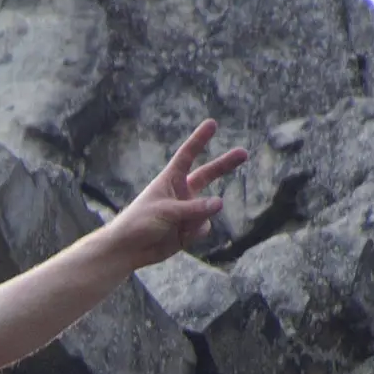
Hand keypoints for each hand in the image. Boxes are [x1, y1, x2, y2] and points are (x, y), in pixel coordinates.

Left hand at [104, 120, 246, 265]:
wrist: (129, 250)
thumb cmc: (139, 223)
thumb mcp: (166, 212)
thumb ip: (194, 208)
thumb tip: (221, 203)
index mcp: (170, 180)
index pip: (187, 155)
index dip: (199, 139)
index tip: (212, 123)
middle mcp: (181, 192)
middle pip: (207, 174)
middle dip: (225, 165)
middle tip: (244, 153)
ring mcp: (187, 210)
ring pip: (207, 210)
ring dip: (197, 219)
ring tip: (177, 227)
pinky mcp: (189, 228)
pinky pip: (203, 227)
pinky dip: (194, 233)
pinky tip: (179, 237)